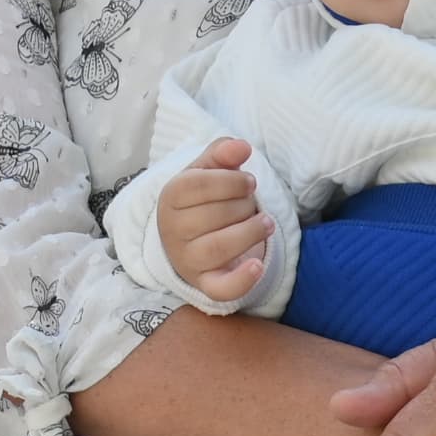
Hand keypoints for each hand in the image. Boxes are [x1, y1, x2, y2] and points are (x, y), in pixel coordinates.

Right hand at [155, 142, 272, 300]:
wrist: (195, 238)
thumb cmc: (205, 199)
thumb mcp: (209, 170)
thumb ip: (223, 152)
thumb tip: (241, 147)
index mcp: (170, 198)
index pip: (196, 186)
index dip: (230, 181)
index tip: (249, 182)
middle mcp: (173, 231)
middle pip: (211, 216)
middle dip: (242, 205)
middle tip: (251, 203)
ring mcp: (187, 261)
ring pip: (218, 248)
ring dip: (250, 232)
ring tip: (266, 223)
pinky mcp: (206, 284)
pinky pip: (220, 289)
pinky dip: (241, 280)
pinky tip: (257, 265)